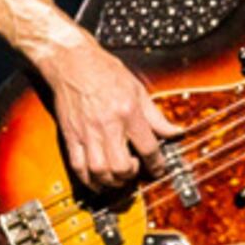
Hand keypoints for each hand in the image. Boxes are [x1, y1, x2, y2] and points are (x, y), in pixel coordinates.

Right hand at [31, 33, 182, 190]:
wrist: (73, 63)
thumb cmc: (105, 72)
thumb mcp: (138, 89)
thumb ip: (156, 116)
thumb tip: (174, 133)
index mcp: (128, 112)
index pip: (147, 147)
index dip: (157, 164)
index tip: (158, 169)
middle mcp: (107, 125)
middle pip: (120, 166)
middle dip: (131, 175)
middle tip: (134, 171)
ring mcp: (87, 132)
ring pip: (99, 171)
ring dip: (111, 181)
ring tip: (118, 177)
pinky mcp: (70, 136)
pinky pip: (78, 166)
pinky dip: (88, 179)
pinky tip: (97, 179)